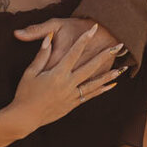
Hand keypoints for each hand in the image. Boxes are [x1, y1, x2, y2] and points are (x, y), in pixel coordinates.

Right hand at [0, 24, 122, 137]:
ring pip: (94, 83)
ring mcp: (72, 95)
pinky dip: (101, 90)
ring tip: (121, 68)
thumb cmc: (24, 93)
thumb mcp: (30, 72)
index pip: (74, 52)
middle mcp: (68, 84)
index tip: (94, 29)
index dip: (84, 39)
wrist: (25, 118)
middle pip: (90, 67)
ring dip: (108, 75)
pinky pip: (90, 95)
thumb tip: (48, 40)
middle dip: (105, 55)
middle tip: (118, 45)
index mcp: (58, 74)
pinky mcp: (72, 104)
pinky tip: (110, 86)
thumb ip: (42, 55)